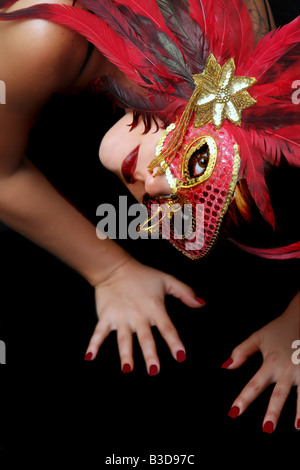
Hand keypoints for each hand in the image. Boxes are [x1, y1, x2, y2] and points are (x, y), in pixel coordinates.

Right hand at [84, 258, 204, 373]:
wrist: (115, 268)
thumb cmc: (143, 275)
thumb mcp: (167, 280)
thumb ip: (185, 292)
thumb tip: (201, 304)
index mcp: (154, 308)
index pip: (167, 328)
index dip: (174, 342)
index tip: (181, 356)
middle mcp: (138, 315)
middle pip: (145, 338)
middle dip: (150, 355)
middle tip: (154, 371)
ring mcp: (121, 317)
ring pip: (123, 339)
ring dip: (125, 354)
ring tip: (128, 369)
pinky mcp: (106, 317)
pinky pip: (99, 333)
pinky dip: (93, 344)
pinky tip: (89, 357)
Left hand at [222, 292, 299, 431]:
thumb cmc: (278, 330)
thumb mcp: (258, 337)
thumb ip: (242, 351)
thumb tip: (226, 366)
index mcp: (270, 362)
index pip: (254, 384)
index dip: (243, 398)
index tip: (234, 412)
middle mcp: (286, 369)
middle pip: (278, 393)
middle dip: (273, 411)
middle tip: (267, 428)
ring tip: (296, 426)